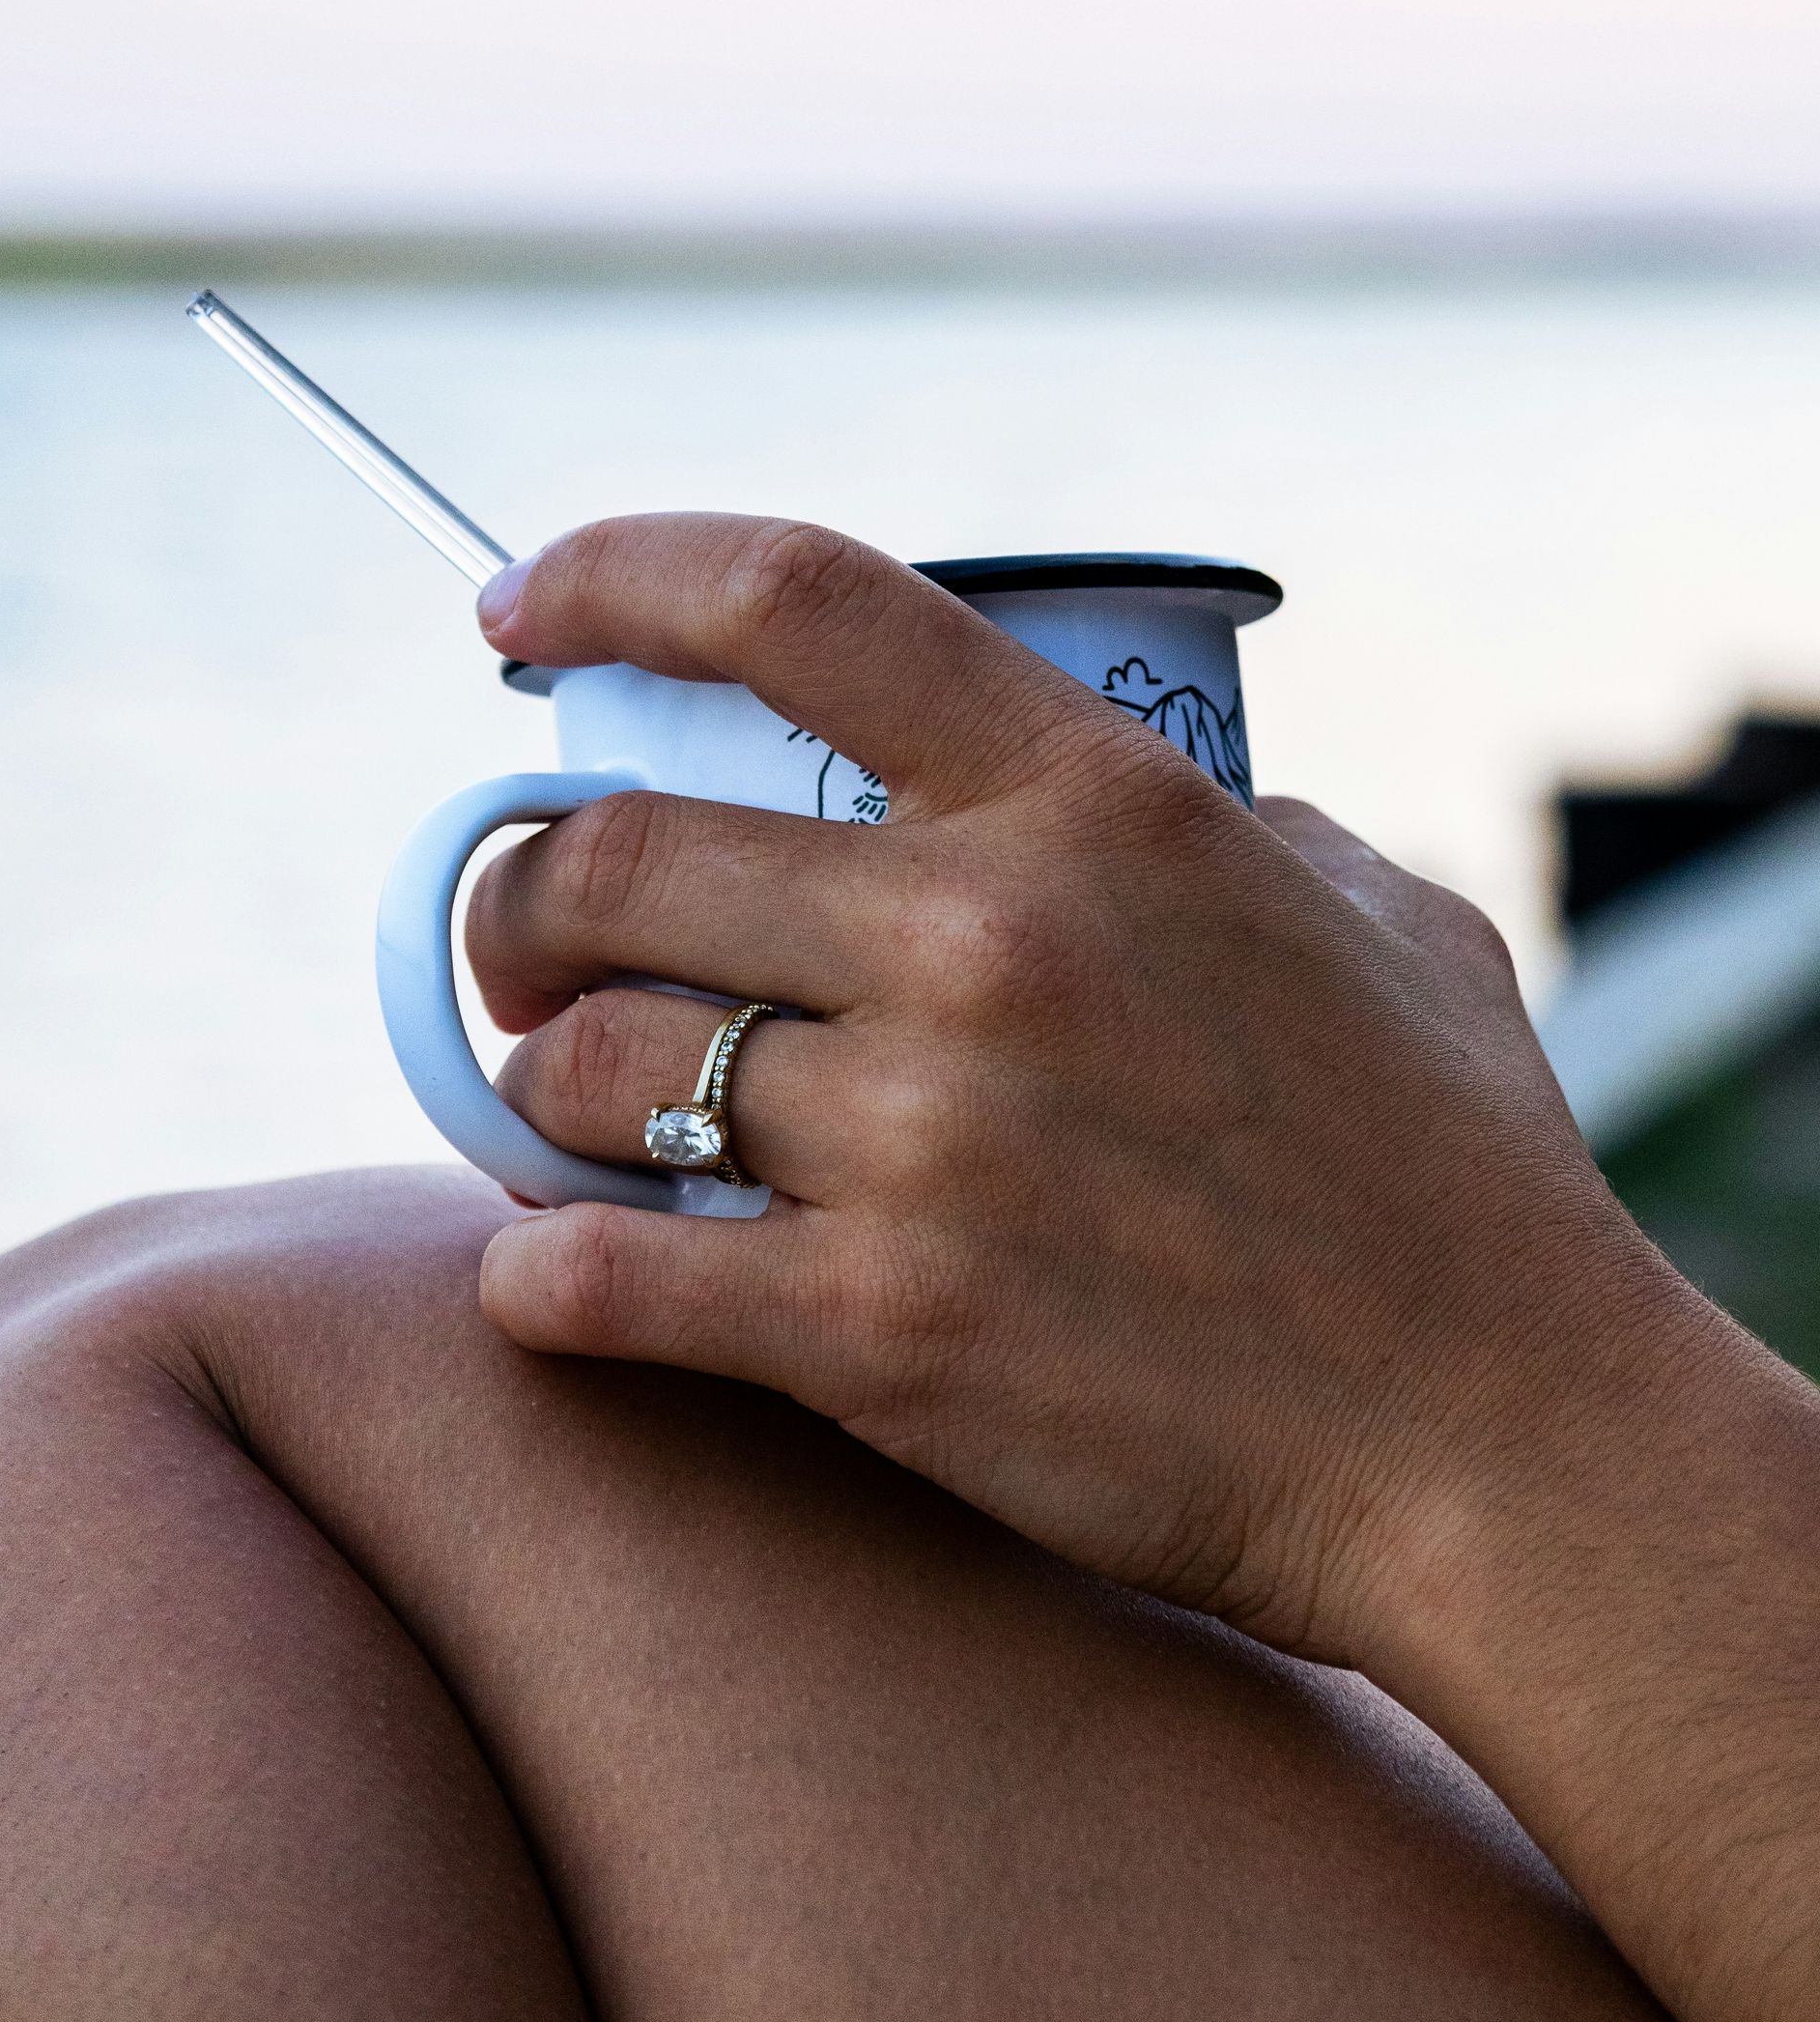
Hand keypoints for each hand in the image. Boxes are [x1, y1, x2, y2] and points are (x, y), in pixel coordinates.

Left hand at [466, 513, 1656, 1670]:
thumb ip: (1221, 822)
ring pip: (579, 1064)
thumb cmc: (1454, 1169)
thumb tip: (1095, 798)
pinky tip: (557, 1273)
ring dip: (536, 1082)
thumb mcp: (1370, 911)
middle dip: (524, 891)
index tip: (514, 613)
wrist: (1507, 1449)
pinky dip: (539, 1272)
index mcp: (1098, 801)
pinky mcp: (883, 1337)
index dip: (614, 572)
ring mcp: (928, 1141)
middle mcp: (989, 939)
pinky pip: (595, 1275)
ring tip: (575, 1113)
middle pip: (614, 850)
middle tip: (533, 940)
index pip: (794, 602)